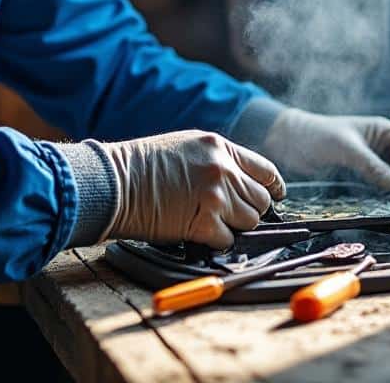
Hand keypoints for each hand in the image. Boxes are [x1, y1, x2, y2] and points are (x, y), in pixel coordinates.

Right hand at [97, 130, 285, 248]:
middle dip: (250, 210)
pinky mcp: (204, 223)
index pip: (266, 170)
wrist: (115, 182)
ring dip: (234, 226)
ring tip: (209, 222)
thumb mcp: (186, 147)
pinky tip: (197, 232)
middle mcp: (223, 170)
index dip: (273, 188)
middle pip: (262, 200)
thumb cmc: (142, 166)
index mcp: (220, 148)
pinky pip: (227, 240)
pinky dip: (216, 241)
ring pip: (250, 222)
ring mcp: (216, 197)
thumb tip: (240, 183)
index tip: (274, 196)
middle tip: (230, 215)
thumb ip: (217, 161)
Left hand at [256, 108, 389, 189]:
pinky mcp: (360, 182)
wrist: (287, 144)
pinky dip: (384, 199)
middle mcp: (382, 150)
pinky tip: (384, 207)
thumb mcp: (345, 148)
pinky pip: (380, 192)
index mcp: (383, 133)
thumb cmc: (316, 135)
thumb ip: (371, 165)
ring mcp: (372, 167)